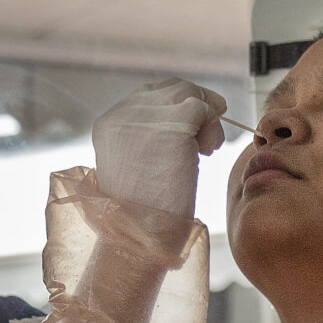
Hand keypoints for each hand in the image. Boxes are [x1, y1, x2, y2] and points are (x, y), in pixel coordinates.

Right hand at [91, 78, 228, 215]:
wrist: (141, 235)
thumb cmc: (143, 215)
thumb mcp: (135, 167)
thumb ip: (148, 140)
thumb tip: (186, 124)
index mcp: (108, 124)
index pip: (149, 95)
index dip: (175, 104)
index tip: (193, 126)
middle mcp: (123, 114)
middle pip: (170, 88)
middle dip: (196, 105)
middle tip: (207, 136)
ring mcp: (147, 117)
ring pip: (188, 93)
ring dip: (207, 117)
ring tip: (208, 148)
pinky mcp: (173, 125)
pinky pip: (203, 108)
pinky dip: (213, 126)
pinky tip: (210, 151)